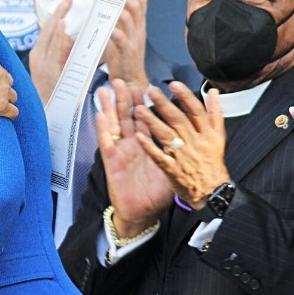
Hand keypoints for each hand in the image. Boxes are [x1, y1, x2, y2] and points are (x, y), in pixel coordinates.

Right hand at [28, 0, 72, 102]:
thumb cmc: (55, 91)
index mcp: (39, 54)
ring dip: (59, 19)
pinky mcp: (48, 69)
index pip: (48, 29)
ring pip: (49, 36)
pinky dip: (57, 35)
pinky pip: (53, 49)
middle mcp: (38, 56)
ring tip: (66, 5)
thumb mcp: (56, 68)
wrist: (48, 112)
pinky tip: (63, 25)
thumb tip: (70, 37)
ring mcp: (42, 62)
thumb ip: (62, 53)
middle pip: (47, 28)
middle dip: (58, 12)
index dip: (57, 14)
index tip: (66, 1)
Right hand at [95, 78, 170, 235]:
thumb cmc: (155, 192)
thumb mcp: (172, 166)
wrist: (142, 213)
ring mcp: (121, 152)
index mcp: (147, 144)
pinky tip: (101, 117)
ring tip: (106, 91)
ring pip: (114, 125)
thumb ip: (178, 149)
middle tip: (121, 80)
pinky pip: (107, 144)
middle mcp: (132, 145)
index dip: (145, 102)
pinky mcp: (112, 162)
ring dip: (109, 107)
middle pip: (127, 116)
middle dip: (124, 98)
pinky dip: (103, 130)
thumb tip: (192, 134)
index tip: (145, 85)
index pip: (145, 118)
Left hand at [102, 0, 149, 92]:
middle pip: (138, 6)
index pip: (142, 1)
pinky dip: (115, 31)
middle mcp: (139, 31)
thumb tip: (102, 6)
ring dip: (119, 8)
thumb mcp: (121, 36)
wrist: (131, 81)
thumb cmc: (122, 58)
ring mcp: (134, 41)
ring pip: (130, 19)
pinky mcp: (128, 53)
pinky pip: (122, 39)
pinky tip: (107, 26)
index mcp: (138, 25)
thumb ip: (115, 22)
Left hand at [134, 81, 229, 207]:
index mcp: (208, 134)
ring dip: (152, 122)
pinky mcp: (172, 170)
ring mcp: (183, 156)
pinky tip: (139, 137)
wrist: (213, 192)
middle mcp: (195, 143)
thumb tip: (213, 92)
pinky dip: (149, 147)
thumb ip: (215, 113)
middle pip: (178, 120)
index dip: (185, 97)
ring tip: (139, 109)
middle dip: (164, 104)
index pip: (196, 111)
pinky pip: (159, 157)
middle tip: (150, 91)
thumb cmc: (213, 162)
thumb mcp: (219, 136)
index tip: (173, 84)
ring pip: (167, 136)